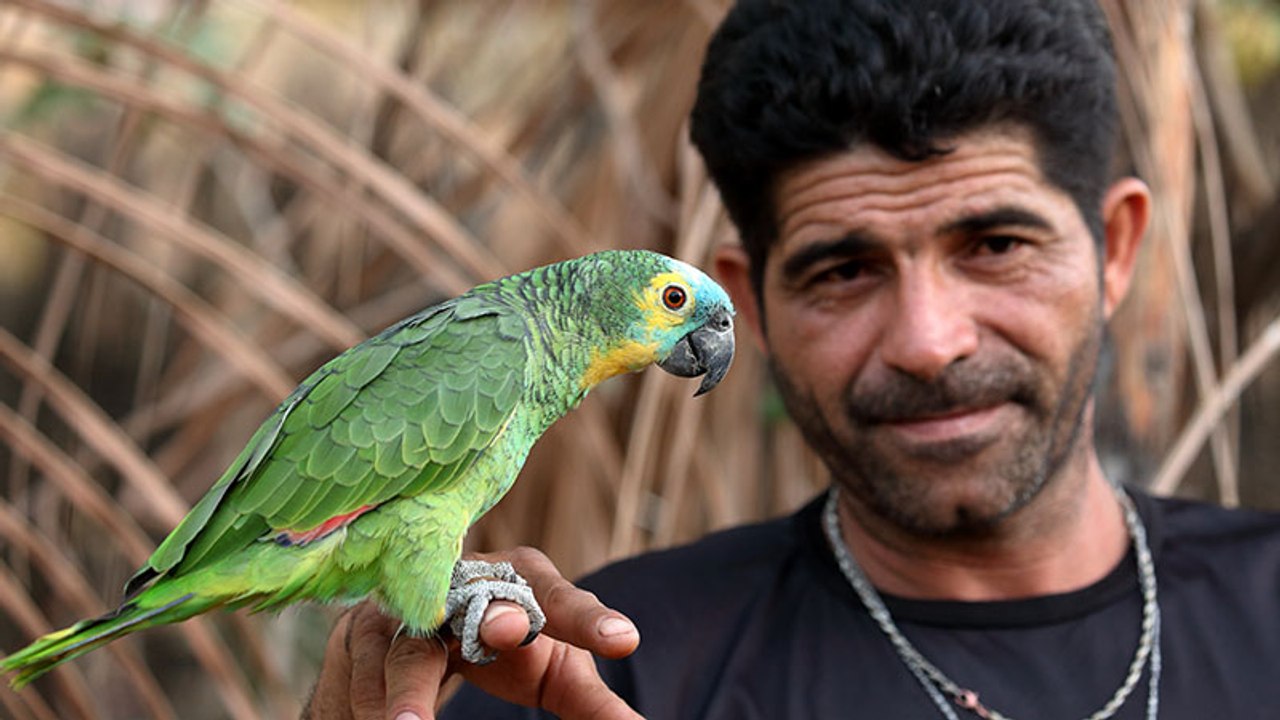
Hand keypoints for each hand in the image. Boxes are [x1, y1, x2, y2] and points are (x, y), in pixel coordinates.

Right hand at [302, 547, 642, 719]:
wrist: (417, 623)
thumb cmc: (500, 647)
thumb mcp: (550, 673)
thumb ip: (591, 701)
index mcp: (517, 581)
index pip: (555, 594)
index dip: (586, 617)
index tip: (624, 639)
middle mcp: (460, 582)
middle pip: (473, 603)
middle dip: (489, 616)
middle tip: (511, 631)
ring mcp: (406, 606)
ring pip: (405, 649)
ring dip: (405, 691)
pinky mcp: (356, 637)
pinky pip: (356, 674)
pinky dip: (368, 706)